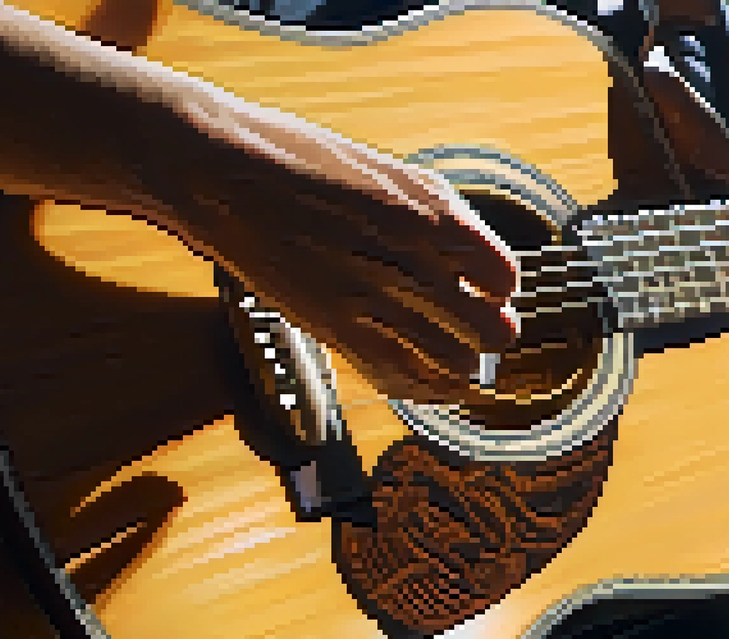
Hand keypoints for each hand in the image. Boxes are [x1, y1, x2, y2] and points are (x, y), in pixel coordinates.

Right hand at [157, 90, 518, 403]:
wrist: (225, 172)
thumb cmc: (301, 161)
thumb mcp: (390, 174)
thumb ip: (436, 215)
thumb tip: (471, 255)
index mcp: (435, 215)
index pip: (503, 277)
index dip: (497, 288)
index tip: (485, 290)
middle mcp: (415, 262)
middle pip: (490, 330)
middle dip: (490, 334)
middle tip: (479, 332)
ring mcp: (375, 301)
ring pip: (454, 363)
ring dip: (460, 365)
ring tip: (454, 359)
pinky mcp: (336, 329)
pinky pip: (400, 376)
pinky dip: (422, 387)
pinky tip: (427, 383)